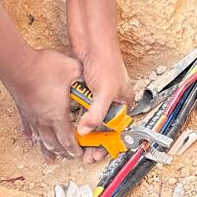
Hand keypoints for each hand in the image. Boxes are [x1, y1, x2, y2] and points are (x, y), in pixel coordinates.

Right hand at [4, 48, 82, 159]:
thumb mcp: (72, 69)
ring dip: (47, 149)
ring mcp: (31, 116)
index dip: (74, 149)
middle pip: (54, 143)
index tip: (79, 154)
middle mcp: (44, 120)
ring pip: (40, 139)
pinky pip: (27, 127)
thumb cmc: (43, 68)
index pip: (68, 139)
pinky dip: (31, 135)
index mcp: (58, 115)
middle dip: (63, 152)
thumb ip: (83, 77)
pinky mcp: (22, 110)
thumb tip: (91, 78)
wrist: (17, 64)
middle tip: (69, 156)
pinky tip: (30, 139)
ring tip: (50, 158)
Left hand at [74, 46, 133, 165]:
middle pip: (105, 128)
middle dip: (95, 141)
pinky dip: (79, 119)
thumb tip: (84, 132)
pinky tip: (71, 127)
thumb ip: (95, 114)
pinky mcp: (88, 91)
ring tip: (77, 144)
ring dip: (86, 132)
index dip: (107, 144)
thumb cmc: (105, 62)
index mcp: (125, 102)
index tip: (95, 155)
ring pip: (94, 120)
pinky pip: (84, 110)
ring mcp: (100, 96)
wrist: (92, 40)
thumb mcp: (104, 92)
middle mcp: (114, 100)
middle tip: (84, 154)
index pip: (118, 130)